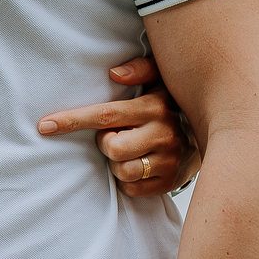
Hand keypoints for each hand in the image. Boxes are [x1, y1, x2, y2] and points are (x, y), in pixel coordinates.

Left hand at [37, 55, 199, 196]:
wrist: (214, 134)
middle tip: (118, 135)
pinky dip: (128, 180)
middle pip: (111, 148)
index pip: (106, 115)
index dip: (72, 121)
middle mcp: (165, 133)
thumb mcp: (162, 80)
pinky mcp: (170, 183)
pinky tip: (140, 165)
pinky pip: (132, 189)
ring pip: (122, 171)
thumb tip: (114, 74)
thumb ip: (141, 69)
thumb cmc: (172, 104)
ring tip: (132, 150)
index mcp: (155, 106)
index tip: (44, 126)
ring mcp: (170, 160)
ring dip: (117, 163)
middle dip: (106, 143)